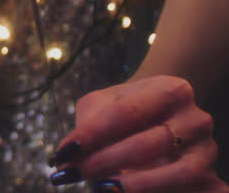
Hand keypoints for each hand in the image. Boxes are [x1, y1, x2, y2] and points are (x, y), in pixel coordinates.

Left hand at [48, 75, 227, 191]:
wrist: (161, 113)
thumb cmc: (125, 107)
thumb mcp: (101, 105)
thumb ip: (85, 126)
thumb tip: (64, 159)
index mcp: (169, 89)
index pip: (126, 113)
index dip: (93, 134)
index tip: (65, 151)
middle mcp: (195, 116)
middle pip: (148, 143)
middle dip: (108, 161)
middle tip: (79, 172)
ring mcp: (206, 145)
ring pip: (178, 171)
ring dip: (138, 183)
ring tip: (104, 186)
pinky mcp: (208, 170)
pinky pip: (190, 186)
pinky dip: (158, 190)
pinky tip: (126, 190)